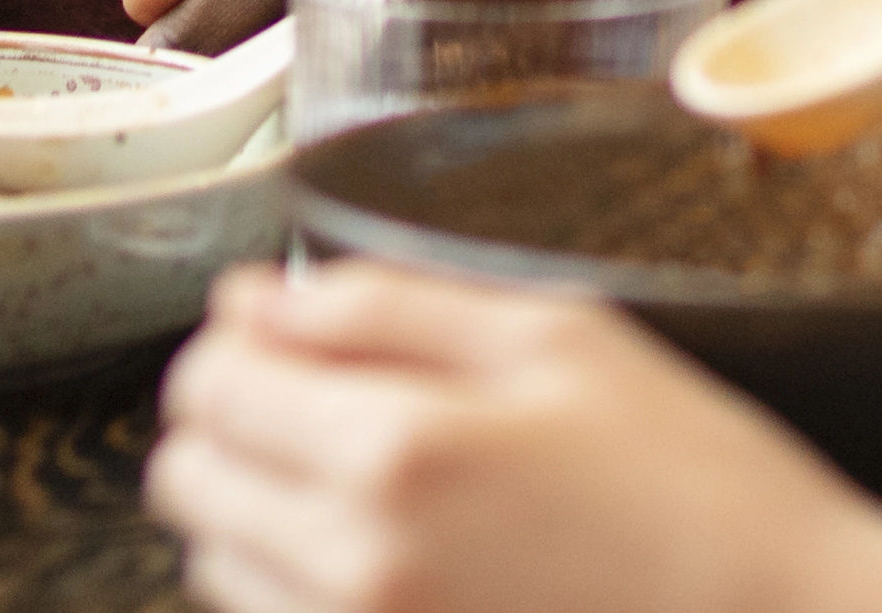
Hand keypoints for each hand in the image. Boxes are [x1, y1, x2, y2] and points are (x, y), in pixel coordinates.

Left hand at [149, 264, 881, 612]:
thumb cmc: (693, 485)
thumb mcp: (562, 337)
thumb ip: (387, 304)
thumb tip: (258, 298)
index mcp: (397, 452)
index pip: (208, 385)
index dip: (235, 342)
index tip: (282, 334)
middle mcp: (356, 566)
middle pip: (188, 479)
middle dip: (234, 423)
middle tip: (324, 401)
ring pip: (218, 564)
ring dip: (260, 508)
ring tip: (374, 483)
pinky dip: (298, 584)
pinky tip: (393, 552)